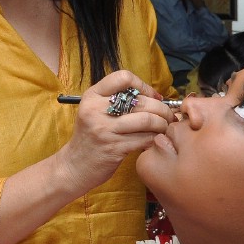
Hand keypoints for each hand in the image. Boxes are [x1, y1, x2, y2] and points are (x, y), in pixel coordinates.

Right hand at [54, 71, 174, 194]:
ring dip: (162, 124)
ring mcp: (105, 130)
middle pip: (140, 101)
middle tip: (169, 115)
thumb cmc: (91, 136)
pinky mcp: (114, 148)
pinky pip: (144, 139)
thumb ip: (117, 100)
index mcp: (92, 96)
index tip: (152, 97)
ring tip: (165, 127)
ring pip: (146, 120)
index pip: (123, 77)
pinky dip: (155, 138)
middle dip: (161, 108)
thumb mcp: (94, 111)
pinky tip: (156, 139)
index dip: (143, 86)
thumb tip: (154, 96)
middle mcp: (96, 110)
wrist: (75, 166)